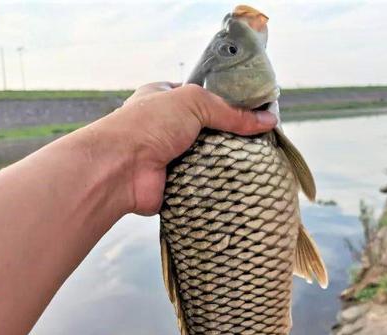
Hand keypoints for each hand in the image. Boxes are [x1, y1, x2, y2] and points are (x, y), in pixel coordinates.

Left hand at [100, 82, 277, 215]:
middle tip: (260, 141)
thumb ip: (231, 112)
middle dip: (229, 136)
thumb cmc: (147, 125)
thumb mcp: (193, 103)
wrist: (119, 168)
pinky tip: (239, 184)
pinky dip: (216, 184)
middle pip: (208, 130)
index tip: (256, 112)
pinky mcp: (174, 184)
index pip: (202, 98)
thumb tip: (267, 121)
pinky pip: (202, 183)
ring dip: (224, 162)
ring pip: (207, 158)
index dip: (228, 103)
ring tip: (257, 163)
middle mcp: (165, 128)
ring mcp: (169, 157)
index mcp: (164, 99)